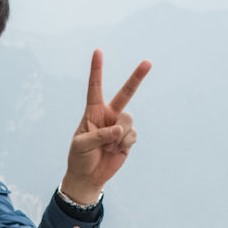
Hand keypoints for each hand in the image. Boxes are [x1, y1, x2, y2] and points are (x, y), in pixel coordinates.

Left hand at [60, 53, 150, 203]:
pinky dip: (124, 143)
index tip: (98, 51)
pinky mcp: (128, 139)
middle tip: (148, 62)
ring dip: (119, 134)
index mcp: (93, 112)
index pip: (95, 88)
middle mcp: (109, 115)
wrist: (88, 177)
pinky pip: (132, 135)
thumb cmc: (79, 158)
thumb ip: (100, 135)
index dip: (96, 70)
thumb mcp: (82, 145)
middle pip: (126, 93)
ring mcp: (120, 126)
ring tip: (108, 146)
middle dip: (137, 77)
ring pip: (129, 120)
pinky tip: (115, 150)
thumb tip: (119, 129)